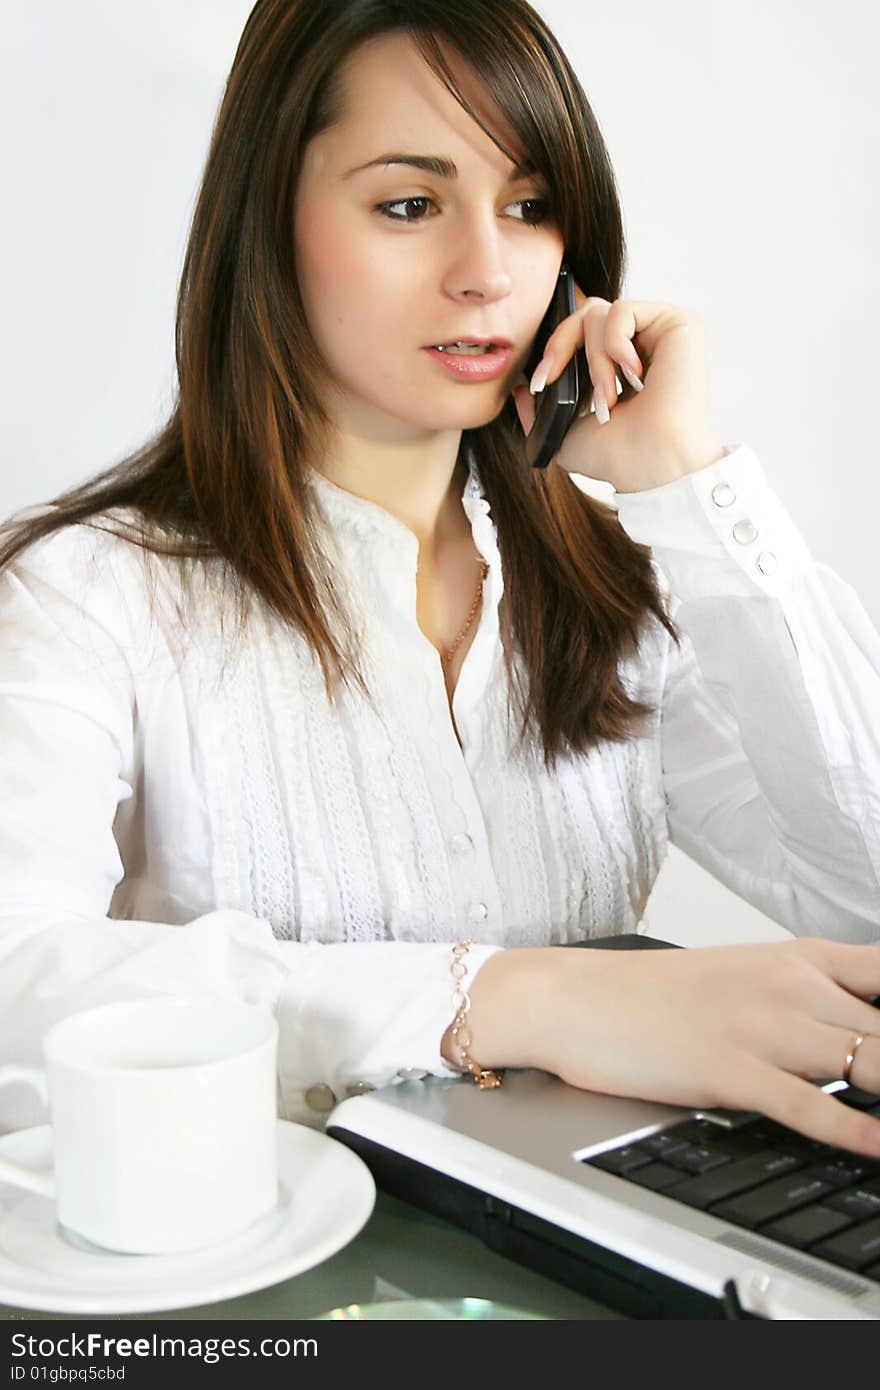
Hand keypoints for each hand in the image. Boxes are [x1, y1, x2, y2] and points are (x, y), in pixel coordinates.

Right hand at [466, 938, 879, 1156]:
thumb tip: (863, 1032)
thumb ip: (806, 998)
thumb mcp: (743, 977)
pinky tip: (876, 1145)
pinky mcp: (730, 1069)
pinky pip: (809, 1105)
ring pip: (870, 1062)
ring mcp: (762, 1028)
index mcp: (797, 959)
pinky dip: (855, 1132)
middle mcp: (790, 986)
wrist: (572, 997)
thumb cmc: (651, 995)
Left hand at [509, 293, 726, 493]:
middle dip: (561, 346)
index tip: (539, 383)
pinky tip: (631, 375)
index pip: (579, 331)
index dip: (554, 348)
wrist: (651, 465)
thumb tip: (519, 387)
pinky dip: (614, 343)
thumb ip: (538, 412)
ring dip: (594, 360)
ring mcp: (660, 332)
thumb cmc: (619, 458)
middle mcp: (642, 344)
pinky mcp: (678, 324)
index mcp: (620, 365)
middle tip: (554, 380)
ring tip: (608, 398)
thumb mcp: (564, 436)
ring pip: (600, 313)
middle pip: (585, 313)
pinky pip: (623, 310)